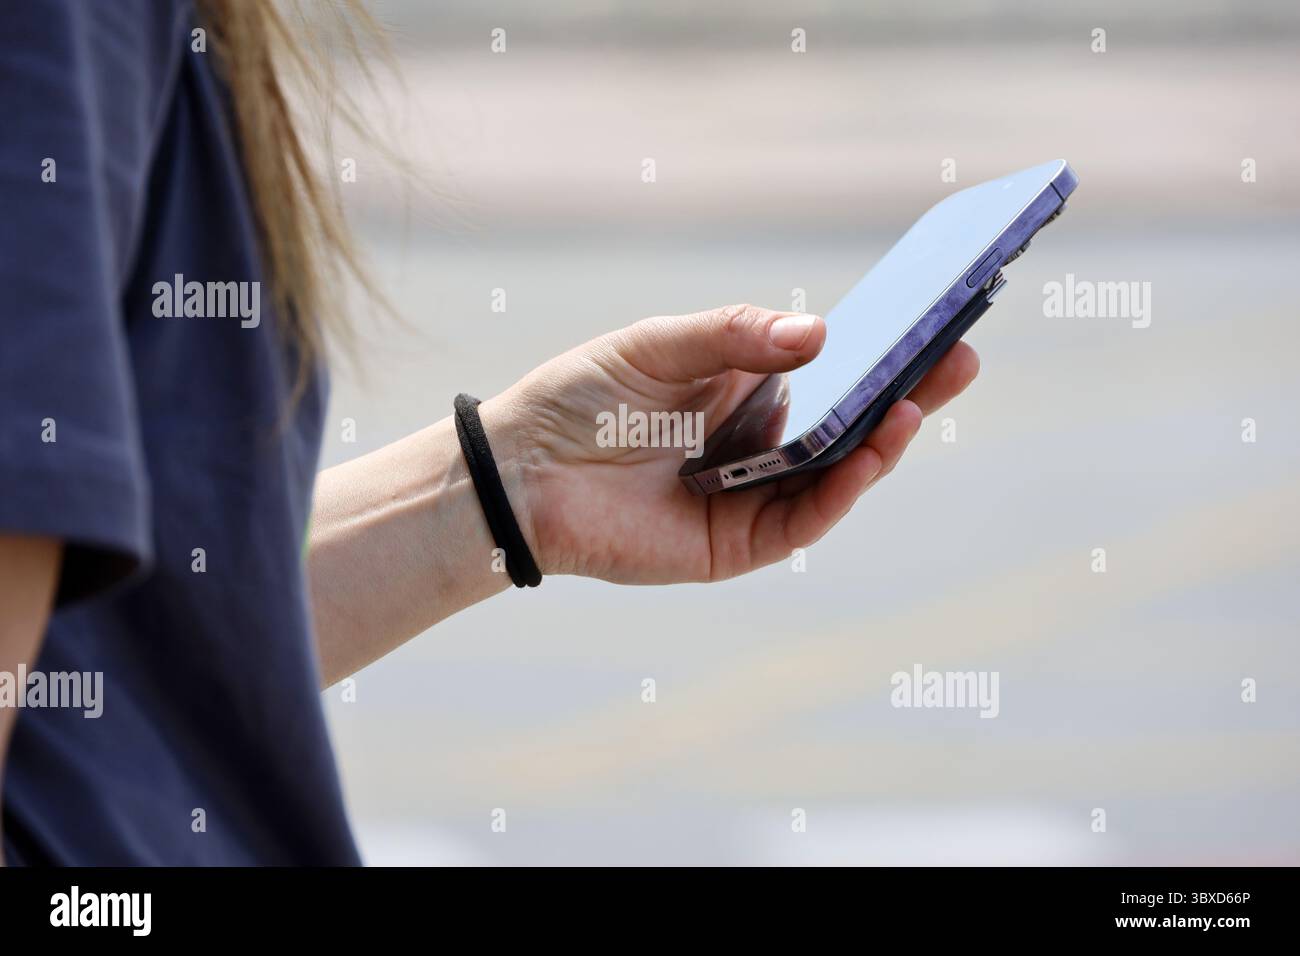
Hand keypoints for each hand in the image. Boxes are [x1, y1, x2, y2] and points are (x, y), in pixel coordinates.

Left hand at [482, 304, 978, 583]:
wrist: (521, 472)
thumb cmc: (583, 397)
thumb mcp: (659, 344)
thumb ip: (734, 335)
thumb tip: (820, 331)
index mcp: (748, 389)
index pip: (833, 369)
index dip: (883, 348)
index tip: (935, 315)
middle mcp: (762, 442)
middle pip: (851, 421)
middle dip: (909, 391)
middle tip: (961, 355)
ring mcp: (756, 494)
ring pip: (839, 472)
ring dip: (883, 441)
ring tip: (915, 401)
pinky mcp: (741, 544)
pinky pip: (805, 517)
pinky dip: (842, 488)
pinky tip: (868, 451)